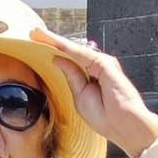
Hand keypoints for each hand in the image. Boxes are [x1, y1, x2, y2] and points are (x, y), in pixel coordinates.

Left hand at [30, 27, 157, 157]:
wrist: (124, 125)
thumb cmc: (106, 117)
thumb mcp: (80, 97)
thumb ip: (71, 77)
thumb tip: (58, 60)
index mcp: (90, 78)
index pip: (69, 62)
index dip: (54, 52)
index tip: (37, 44)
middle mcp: (96, 67)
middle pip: (71, 52)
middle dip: (52, 42)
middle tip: (33, 32)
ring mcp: (102, 64)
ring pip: (74, 50)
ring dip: (56, 41)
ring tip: (39, 34)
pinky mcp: (105, 64)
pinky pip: (82, 54)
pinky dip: (67, 47)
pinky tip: (54, 42)